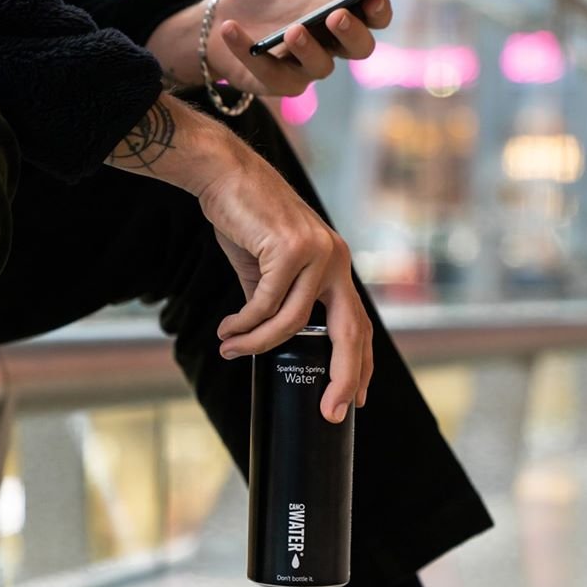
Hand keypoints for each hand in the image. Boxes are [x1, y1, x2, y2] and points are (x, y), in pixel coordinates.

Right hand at [105, 94, 372, 420]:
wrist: (225, 174)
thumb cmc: (246, 220)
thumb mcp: (268, 268)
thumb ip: (276, 301)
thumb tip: (269, 340)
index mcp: (336, 266)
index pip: (359, 324)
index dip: (361, 364)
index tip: (358, 399)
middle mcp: (336, 259)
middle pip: (350, 332)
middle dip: (344, 377)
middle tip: (330, 411)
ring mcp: (317, 252)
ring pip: (293, 321)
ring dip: (259, 343)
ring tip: (231, 349)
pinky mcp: (290, 247)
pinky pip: (266, 302)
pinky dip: (245, 323)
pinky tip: (228, 330)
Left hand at [147, 0, 392, 96]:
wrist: (219, 18)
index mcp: (337, 12)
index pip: (372, 18)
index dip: (378, 11)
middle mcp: (328, 44)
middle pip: (359, 49)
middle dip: (352, 34)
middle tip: (335, 17)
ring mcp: (304, 67)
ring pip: (321, 68)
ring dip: (308, 49)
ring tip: (292, 30)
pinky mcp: (277, 83)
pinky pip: (271, 75)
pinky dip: (248, 51)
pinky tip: (231, 28)